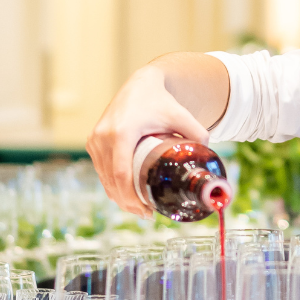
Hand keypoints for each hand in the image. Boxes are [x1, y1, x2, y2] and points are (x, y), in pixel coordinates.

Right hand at [87, 65, 209, 217]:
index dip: (131, 196)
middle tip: (146, 214)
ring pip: (104, 177)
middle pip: (112, 180)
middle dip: (127, 202)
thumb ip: (198, 135)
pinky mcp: (92, 141)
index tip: (146, 210)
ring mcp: (95, 139)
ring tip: (138, 209)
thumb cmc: (162, 102)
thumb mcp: (183, 116)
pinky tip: (125, 196)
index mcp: (122, 132)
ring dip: (118, 196)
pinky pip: (101, 170)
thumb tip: (207, 160)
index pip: (122, 173)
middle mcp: (103, 136)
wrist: (140, 84)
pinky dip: (111, 185)